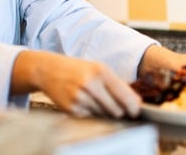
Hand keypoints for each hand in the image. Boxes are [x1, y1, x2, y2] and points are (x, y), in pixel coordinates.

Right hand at [11, 50, 141, 117]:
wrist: (49, 70)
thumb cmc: (77, 69)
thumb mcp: (97, 68)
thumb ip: (116, 84)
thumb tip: (136, 102)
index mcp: (100, 71)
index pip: (124, 95)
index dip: (133, 106)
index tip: (136, 111)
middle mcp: (91, 84)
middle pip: (116, 109)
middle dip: (118, 110)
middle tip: (113, 104)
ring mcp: (80, 97)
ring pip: (104, 115)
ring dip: (103, 111)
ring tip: (93, 98)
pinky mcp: (72, 109)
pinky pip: (90, 117)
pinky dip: (90, 113)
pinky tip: (82, 101)